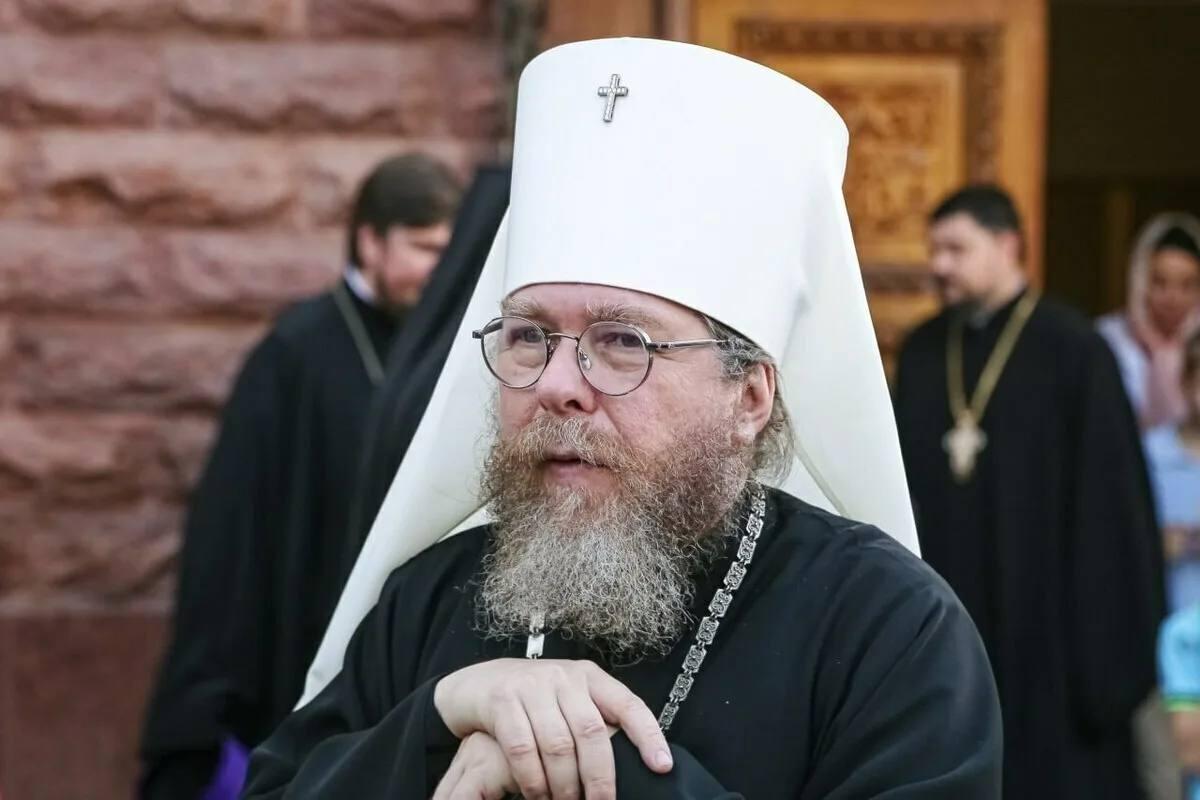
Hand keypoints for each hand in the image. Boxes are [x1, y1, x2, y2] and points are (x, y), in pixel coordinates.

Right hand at [434, 658, 671, 799]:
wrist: (477, 683)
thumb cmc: (532, 699)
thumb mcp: (568, 700)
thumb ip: (594, 721)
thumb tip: (631, 762)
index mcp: (589, 677)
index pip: (628, 703)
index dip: (648, 735)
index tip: (662, 765)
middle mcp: (564, 677)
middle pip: (592, 732)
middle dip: (599, 776)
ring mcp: (532, 686)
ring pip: (557, 744)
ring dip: (564, 784)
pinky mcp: (502, 700)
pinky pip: (522, 748)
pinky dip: (532, 780)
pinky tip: (537, 795)